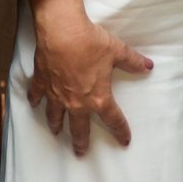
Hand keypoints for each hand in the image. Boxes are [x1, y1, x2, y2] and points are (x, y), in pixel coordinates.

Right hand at [25, 0, 152, 156]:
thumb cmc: (90, 41)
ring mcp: (57, 94)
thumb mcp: (117, 50)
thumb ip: (133, 61)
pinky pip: (37, 96)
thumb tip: (148, 66)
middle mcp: (76, 102)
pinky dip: (35, 100)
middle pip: (79, 128)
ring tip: (56, 131)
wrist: (62, 31)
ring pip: (55, 117)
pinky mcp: (42, 82)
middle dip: (81, 142)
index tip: (124, 140)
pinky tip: (34, 103)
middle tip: (81, 151)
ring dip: (56, 125)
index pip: (113, 119)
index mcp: (98, 97)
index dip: (121, 130)